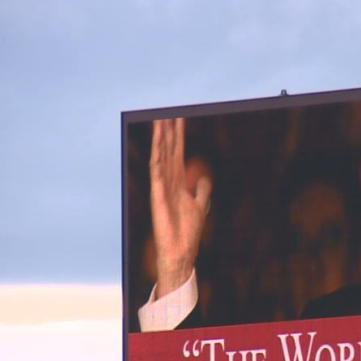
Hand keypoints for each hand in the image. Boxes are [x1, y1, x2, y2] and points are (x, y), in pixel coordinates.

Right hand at [149, 118, 211, 298]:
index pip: (177, 152)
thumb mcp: (199, 205)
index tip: (179, 115)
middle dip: (170, 130)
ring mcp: (161, 187)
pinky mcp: (158, 196)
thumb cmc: (186, 232)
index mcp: (176, 181)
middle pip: (169, 150)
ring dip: (161, 139)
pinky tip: (158, 143)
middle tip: (171, 109)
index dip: (178, 134)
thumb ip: (201, 190)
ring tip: (161, 118)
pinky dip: (157, 156)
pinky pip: (157, 172)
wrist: (180, 252)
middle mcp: (167, 181)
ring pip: (161, 157)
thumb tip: (203, 178)